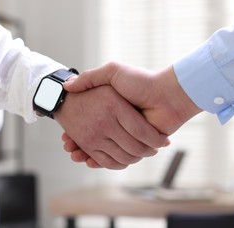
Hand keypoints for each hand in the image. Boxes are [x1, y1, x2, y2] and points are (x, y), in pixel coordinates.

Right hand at [62, 62, 201, 166]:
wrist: (169, 95)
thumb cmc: (141, 81)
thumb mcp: (113, 72)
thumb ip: (91, 77)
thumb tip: (67, 86)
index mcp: (111, 107)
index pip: (87, 120)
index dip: (74, 129)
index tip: (64, 134)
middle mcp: (117, 122)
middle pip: (92, 137)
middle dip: (78, 143)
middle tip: (67, 147)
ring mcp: (126, 134)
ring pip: (102, 149)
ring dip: (87, 153)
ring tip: (75, 154)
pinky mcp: (136, 145)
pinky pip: (117, 157)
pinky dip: (103, 161)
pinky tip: (89, 160)